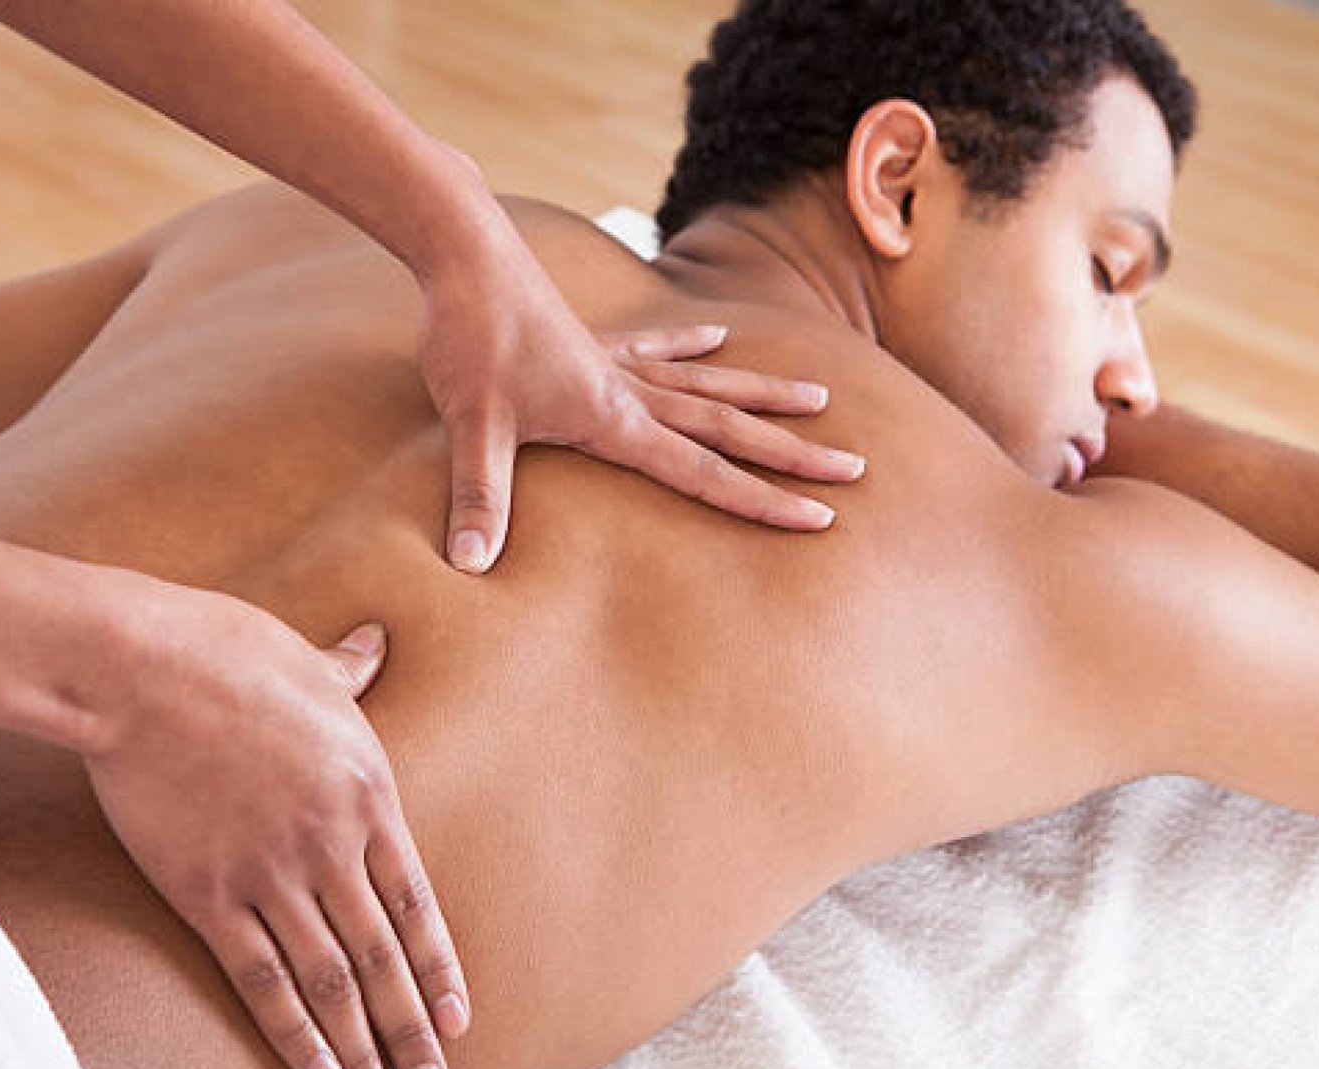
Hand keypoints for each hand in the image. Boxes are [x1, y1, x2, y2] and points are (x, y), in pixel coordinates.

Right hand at [75, 582, 464, 1068]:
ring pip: (329, 984)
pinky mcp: (207, 893)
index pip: (415, 904)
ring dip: (360, 1054)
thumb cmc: (228, 652)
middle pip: (380, 959)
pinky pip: (260, 979)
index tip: (457, 1022)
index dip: (438, 970)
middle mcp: (330, 847)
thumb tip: (374, 645)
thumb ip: (349, 671)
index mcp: (366, 794)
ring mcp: (269, 874)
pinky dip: (292, 1032)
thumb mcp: (308, 661)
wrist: (142, 669)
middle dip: (410, 1034)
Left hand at [416, 227, 864, 572]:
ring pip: (707, 383)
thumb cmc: (470, 340)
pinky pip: (656, 348)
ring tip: (818, 398)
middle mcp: (629, 389)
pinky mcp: (592, 340)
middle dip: (790, 452)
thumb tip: (470, 563)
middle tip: (853, 466)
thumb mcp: (473, 426)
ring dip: (762, 395)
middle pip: (726, 425)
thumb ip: (480, 496)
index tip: (818, 517)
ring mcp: (615, 361)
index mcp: (614, 417)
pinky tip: (719, 335)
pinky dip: (690, 344)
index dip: (761, 500)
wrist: (464, 253)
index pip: (703, 470)